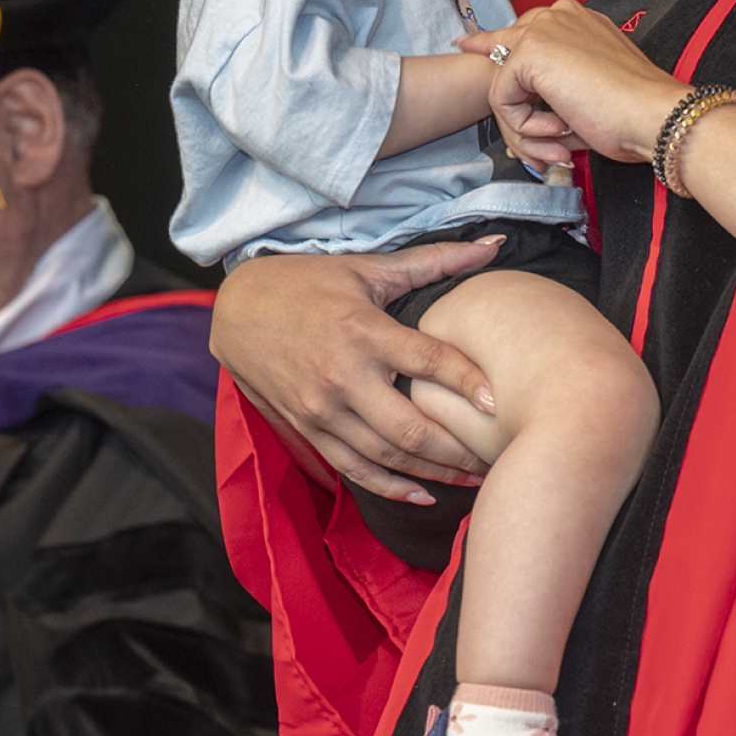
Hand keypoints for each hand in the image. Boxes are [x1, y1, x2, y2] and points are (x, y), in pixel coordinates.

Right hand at [210, 240, 502, 499]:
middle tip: (498, 454)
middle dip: (458, 448)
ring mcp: (321, 410)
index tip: (499, 402)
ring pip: (386, 457)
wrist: (236, 310)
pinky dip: (390, 487)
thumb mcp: (370, 268)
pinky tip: (425, 493)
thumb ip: (436, 260)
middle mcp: (342, 377)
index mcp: (363, 331)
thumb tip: (495, 243)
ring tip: (476, 478)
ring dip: (434, 473)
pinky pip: (353, 469)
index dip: (466, 382)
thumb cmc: (310, 283)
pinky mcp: (306, 430)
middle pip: (410, 428)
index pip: (428, 361)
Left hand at [461, 0, 689, 170]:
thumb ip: (555, 99)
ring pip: (502, 84)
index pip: (523, 31)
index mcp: (577, 19)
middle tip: (532, 146)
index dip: (493, 45)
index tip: (466, 43)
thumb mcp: (588, 96)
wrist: (654, 113)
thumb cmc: (634, 111)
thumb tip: (526, 126)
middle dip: (513, 107)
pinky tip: (560, 128)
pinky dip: (525, 126)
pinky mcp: (529, 52)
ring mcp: (541, 30)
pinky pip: (502, 100)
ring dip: (525, 125)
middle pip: (505, 55)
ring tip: (560, 142)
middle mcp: (558, 15)